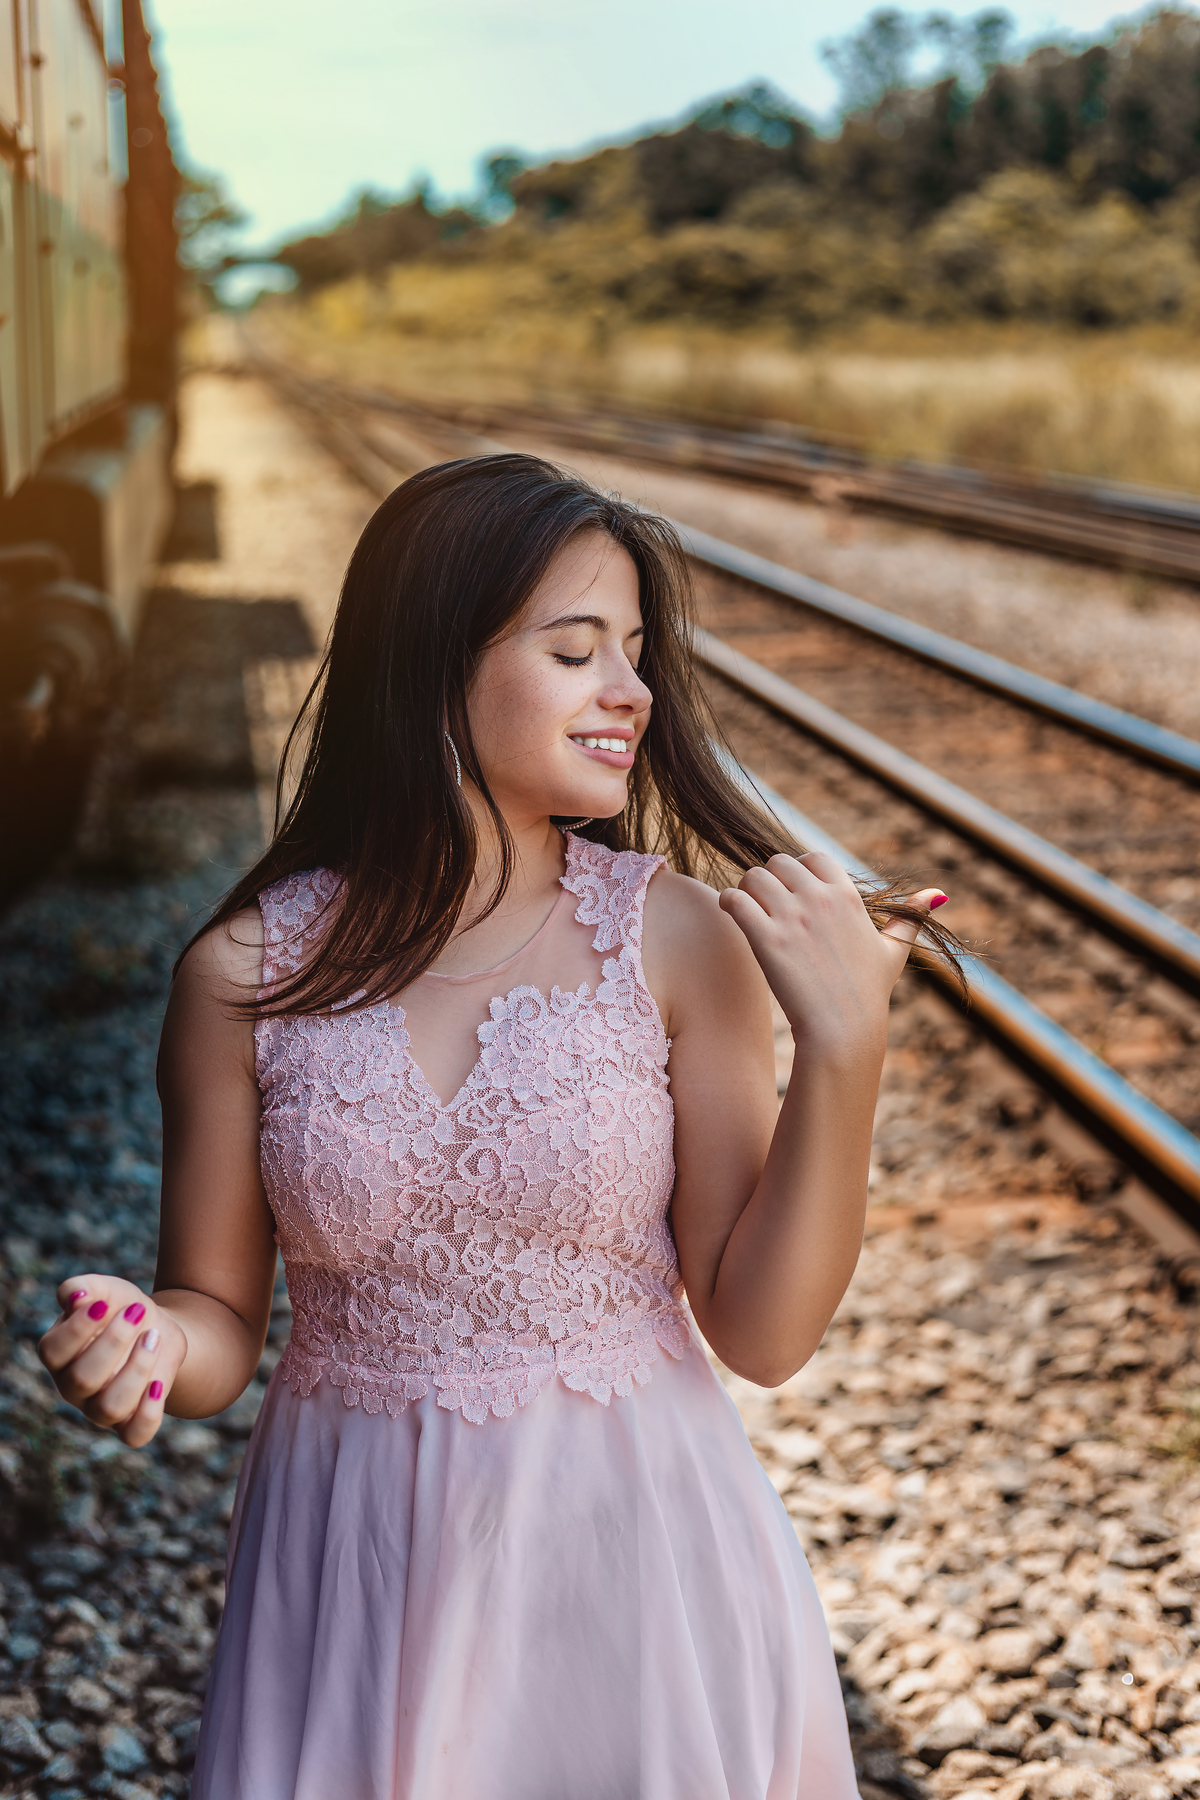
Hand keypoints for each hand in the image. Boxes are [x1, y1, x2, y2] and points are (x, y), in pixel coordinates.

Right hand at [38, 1277, 187, 1447]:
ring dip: (136, 1370)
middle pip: (83, 1379)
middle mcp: (73, 1387)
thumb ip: (85, 1288)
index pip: (54, 1351)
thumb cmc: (122, 1309)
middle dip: (114, 1342)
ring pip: (109, 1407)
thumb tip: (75, 1297)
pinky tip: (158, 1384)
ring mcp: (98, 1409)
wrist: (159, 1330)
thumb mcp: (107, 1291)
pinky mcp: (129, 1424)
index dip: (78, 1329)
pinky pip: (134, 1435)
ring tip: (154, 1337)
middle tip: (137, 1312)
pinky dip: (147, 1414)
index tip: (105, 1304)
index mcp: (58, 1355)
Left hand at [719, 852, 946, 1056]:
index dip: (798, 871)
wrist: (844, 1029)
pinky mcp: (766, 938)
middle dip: (768, 880)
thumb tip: (938, 895)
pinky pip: (734, 899)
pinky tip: (732, 915)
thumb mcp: (893, 950)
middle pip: (778, 862)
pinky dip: (728, 902)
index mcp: (846, 896)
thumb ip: (910, 918)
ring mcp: (792, 917)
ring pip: (753, 876)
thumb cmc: (867, 993)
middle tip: (764, 904)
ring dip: (745, 889)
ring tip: (747, 910)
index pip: (813, 857)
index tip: (792, 894)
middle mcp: (819, 899)